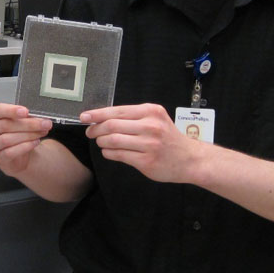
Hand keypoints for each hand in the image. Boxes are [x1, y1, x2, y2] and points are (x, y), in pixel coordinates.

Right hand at [0, 103, 53, 177]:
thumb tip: (40, 117)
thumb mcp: (20, 121)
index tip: (26, 111)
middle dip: (28, 124)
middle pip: (6, 125)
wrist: (17, 154)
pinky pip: (11, 151)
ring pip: (8, 138)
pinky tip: (35, 142)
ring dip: (29, 135)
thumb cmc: (17, 132)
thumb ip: (26, 117)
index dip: (11, 110)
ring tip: (42, 132)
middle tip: (45, 123)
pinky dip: (26, 146)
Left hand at [81, 103, 201, 183]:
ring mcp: (149, 144)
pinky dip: (108, 153)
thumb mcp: (155, 119)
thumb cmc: (168, 138)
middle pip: (112, 125)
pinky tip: (109, 152)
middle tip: (90, 132)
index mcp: (151, 112)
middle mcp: (151, 126)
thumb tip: (101, 118)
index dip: (97, 114)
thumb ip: (132, 117)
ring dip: (101, 142)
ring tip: (101, 142)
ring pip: (113, 140)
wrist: (189, 159)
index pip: (117, 111)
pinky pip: (118, 155)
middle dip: (96, 129)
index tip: (84, 117)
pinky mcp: (146, 161)